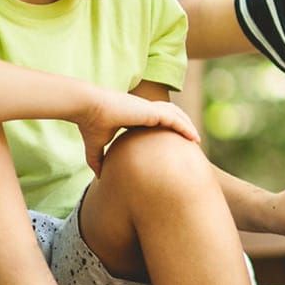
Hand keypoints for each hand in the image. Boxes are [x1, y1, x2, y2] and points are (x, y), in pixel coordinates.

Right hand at [74, 90, 198, 174]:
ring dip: (188, 126)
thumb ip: (98, 159)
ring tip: (197, 139)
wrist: (88, 108)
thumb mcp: (95, 146)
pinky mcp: (151, 111)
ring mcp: (149, 109)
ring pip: (176, 116)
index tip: (173, 144)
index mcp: (134, 117)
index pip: (155, 121)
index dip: (166, 130)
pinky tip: (194, 137)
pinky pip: (175, 119)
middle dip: (182, 126)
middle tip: (191, 141)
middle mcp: (144, 110)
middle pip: (170, 116)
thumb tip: (98, 176)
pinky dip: (186, 127)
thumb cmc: (90, 124)